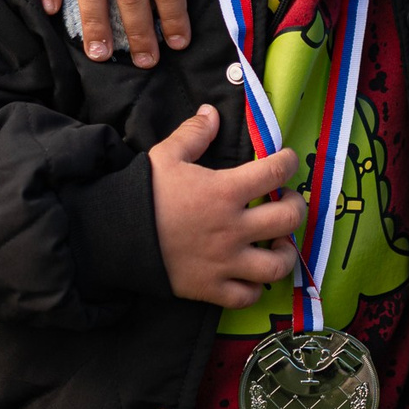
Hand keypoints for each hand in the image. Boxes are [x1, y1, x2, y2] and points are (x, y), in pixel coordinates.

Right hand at [150, 105, 304, 307]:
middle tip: (286, 202)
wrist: (113, 237)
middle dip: (295, 207)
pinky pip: (247, 296)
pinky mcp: (211, 288)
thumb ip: (194, 133)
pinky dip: (255, 287)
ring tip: (277, 242)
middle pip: (288, 219)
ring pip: (277, 265)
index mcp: (224, 192)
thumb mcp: (166, 156)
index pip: (276, 172)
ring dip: (284, 251)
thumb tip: (212, 112)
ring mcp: (225, 262)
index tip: (287, 160)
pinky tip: (251, 274)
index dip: (289, 162)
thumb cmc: (143, 194)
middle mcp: (233, 228)